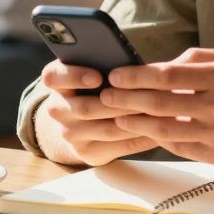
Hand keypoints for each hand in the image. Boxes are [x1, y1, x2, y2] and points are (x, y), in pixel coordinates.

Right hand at [34, 60, 157, 165]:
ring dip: (134, 122)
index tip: (97, 77)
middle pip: (85, 108)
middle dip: (119, 103)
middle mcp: (57, 109)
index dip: (74, 76)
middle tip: (146, 96)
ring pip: (106, 130)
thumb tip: (147, 61)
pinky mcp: (86, 152)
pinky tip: (158, 131)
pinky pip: (117, 147)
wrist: (77, 122)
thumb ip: (109, 62)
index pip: (54, 76)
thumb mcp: (91, 69)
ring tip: (158, 114)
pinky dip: (140, 139)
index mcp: (56, 82)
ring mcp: (70, 133)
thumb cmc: (94, 86)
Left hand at [100, 48, 213, 170]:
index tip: (116, 76)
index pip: (168, 75)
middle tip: (105, 96)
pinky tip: (144, 132)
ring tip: (116, 116)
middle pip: (160, 102)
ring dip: (136, 122)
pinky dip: (159, 139)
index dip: (136, 76)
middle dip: (126, 99)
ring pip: (165, 128)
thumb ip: (198, 60)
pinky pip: (180, 147)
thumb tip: (161, 65)